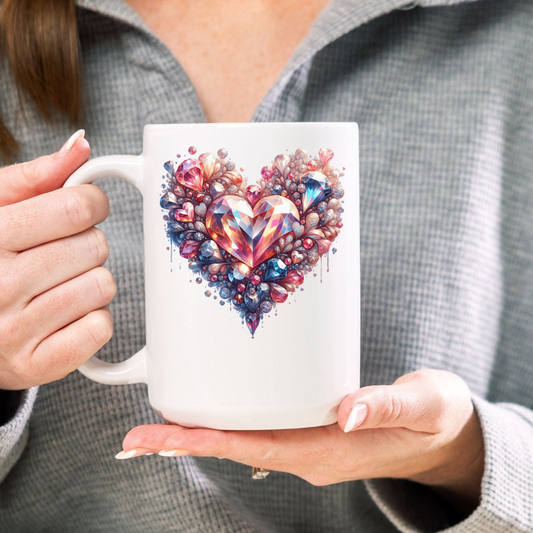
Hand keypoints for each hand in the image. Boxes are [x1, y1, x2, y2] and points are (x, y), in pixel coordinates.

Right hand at [0, 131, 115, 389]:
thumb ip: (36, 176)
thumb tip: (82, 145)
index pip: (78, 207)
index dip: (91, 203)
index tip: (82, 210)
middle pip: (95, 246)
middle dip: (87, 244)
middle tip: (59, 254)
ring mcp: (14, 331)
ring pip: (102, 286)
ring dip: (90, 281)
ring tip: (57, 285)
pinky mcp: (36, 365)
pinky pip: (100, 328)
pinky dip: (92, 318)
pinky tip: (63, 315)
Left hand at [121, 368, 484, 517]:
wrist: (444, 434)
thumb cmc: (433, 418)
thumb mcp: (421, 406)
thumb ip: (384, 406)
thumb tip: (348, 410)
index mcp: (330, 449)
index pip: (256, 448)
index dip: (205, 442)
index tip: (161, 438)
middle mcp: (311, 451)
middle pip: (238, 447)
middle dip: (187, 440)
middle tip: (138, 435)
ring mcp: (311, 443)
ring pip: (246, 440)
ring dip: (203, 432)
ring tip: (162, 420)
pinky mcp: (314, 429)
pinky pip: (263, 429)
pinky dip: (231, 422)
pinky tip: (215, 411)